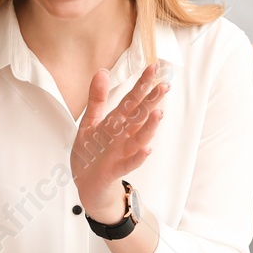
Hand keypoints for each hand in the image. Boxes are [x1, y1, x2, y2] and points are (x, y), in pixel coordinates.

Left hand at [71, 62, 167, 221]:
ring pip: (138, 138)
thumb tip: (102, 71)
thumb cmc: (91, 153)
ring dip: (149, 127)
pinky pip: (128, 164)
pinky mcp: (114, 170)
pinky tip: (147, 149)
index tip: (153, 67)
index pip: (131, 100)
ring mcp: (121, 153)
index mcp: (117, 123)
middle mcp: (123, 137)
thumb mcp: (90, 122)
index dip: (141, 85)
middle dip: (151, 102)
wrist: (88, 186)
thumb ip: (97, 98)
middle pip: (139, 117)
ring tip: (159, 112)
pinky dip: (138, 158)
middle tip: (165, 85)